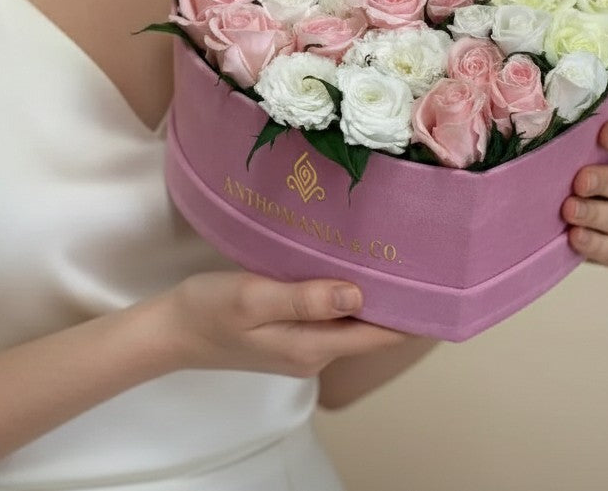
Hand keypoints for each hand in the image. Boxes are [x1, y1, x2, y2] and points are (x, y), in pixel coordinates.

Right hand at [164, 271, 405, 377]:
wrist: (171, 330)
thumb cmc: (209, 309)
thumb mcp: (253, 297)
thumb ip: (305, 299)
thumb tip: (358, 296)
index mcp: (310, 347)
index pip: (378, 336)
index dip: (411, 314)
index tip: (436, 282)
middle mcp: (314, 353)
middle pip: (368, 330)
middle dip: (394, 299)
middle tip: (416, 255)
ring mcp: (301, 347)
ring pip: (349, 322)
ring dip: (368, 295)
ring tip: (388, 255)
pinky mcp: (288, 335)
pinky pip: (328, 317)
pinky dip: (342, 296)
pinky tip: (343, 268)